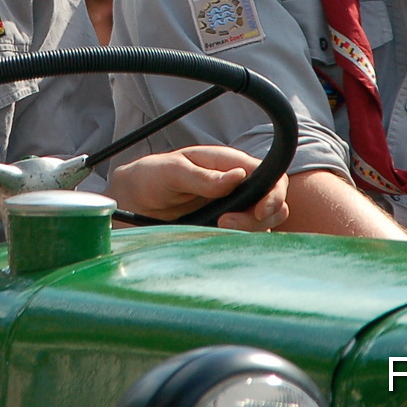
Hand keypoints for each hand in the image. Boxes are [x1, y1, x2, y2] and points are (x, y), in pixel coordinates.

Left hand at [107, 144, 288, 230]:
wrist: (133, 201)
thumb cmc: (151, 177)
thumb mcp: (171, 171)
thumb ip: (202, 176)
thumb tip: (238, 176)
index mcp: (228, 164)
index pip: (269, 174)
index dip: (273, 193)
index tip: (260, 210)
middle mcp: (236, 186)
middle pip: (273, 202)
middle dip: (260, 216)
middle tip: (226, 223)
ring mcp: (233, 208)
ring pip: (263, 223)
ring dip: (249, 230)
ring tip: (217, 227)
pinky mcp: (225, 228)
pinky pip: (246, 238)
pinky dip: (241, 242)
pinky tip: (218, 239)